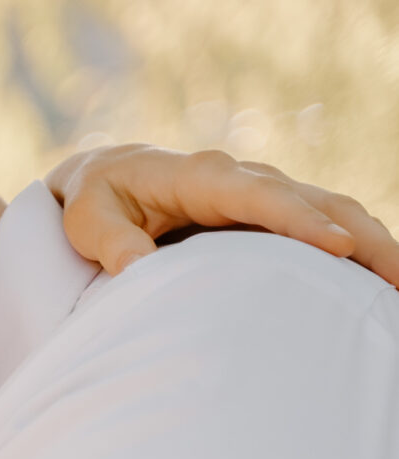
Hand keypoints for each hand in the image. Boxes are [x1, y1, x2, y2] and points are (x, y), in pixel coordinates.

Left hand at [50, 144, 398, 287]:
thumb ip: (111, 241)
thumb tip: (135, 269)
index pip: (262, 197)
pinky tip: (381, 282)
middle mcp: (244, 178)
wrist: (106, 178)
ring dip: (373, 244)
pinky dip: (357, 248)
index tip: (340, 249)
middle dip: (363, 237)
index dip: (302, 221)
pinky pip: (324, 223)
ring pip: (333, 210)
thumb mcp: (88, 218)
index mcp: (203, 176)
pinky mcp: (271, 212)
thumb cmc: (96, 200)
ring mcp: (264, 193)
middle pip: (317, 201)